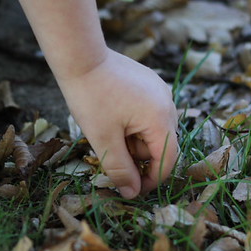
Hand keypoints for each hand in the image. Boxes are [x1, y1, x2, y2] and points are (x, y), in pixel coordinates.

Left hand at [57, 49, 178, 198]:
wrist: (81, 57)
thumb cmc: (91, 97)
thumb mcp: (103, 140)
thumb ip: (120, 169)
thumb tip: (132, 193)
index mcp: (161, 119)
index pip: (167, 161)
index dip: (150, 180)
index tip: (130, 190)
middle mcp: (168, 103)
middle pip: (160, 146)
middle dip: (137, 156)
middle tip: (109, 150)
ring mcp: (160, 91)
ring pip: (153, 130)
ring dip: (134, 139)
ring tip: (108, 129)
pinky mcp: (150, 84)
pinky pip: (148, 113)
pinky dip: (133, 123)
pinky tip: (113, 116)